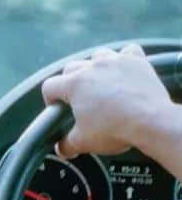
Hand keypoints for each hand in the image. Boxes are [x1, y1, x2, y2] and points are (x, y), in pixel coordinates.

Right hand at [41, 43, 171, 158]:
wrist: (150, 122)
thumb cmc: (115, 129)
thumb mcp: (83, 142)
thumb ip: (67, 144)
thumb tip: (62, 148)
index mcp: (74, 85)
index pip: (49, 86)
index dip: (50, 99)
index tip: (57, 107)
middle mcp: (92, 67)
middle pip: (71, 68)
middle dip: (70, 82)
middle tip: (78, 99)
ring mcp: (115, 61)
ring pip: (97, 56)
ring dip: (96, 67)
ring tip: (101, 84)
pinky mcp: (136, 61)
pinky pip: (127, 51)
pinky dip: (124, 59)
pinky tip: (124, 70)